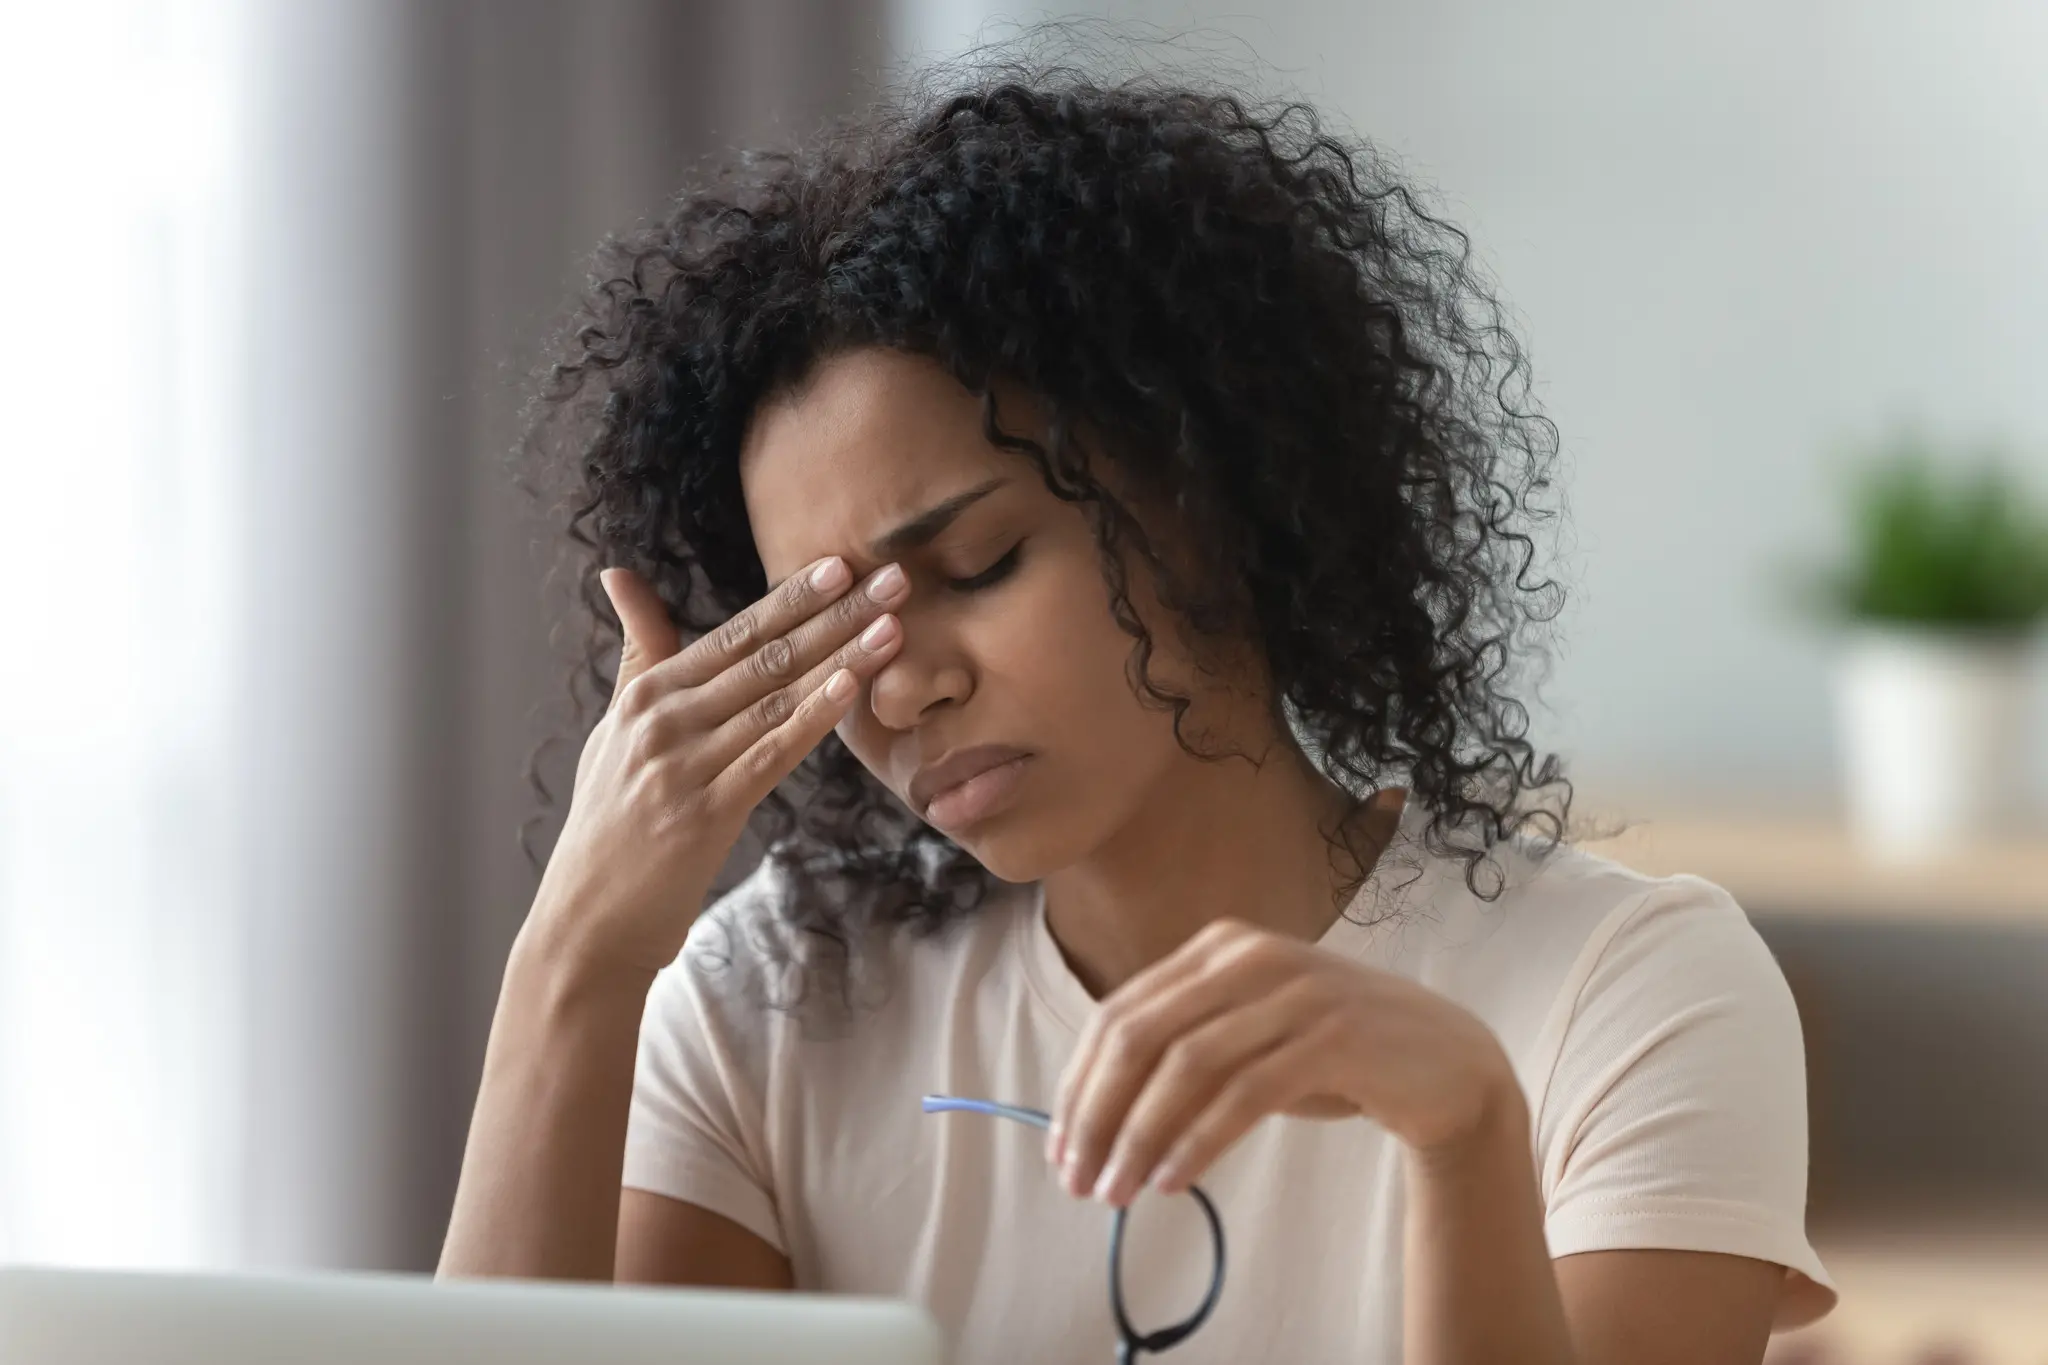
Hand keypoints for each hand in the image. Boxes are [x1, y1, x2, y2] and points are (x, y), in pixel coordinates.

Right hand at [523, 556, 910, 979]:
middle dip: (835, 613)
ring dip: (841, 657)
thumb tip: (618, 574)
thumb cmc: (609, 822)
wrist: (588, 921)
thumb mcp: (614, 728)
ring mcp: (684, 765)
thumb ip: (637, 653)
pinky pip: (771, 755)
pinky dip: (812, 718)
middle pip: (765, 655)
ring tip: (893, 625)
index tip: (842, 562)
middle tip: (892, 576)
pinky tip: (851, 689)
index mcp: (648, 695)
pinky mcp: (706, 813)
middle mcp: (663, 720)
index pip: (735, 633)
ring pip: (776, 698)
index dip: (792, 596)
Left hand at [1048, 917, 1518, 1205]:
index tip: (1059, 1147)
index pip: (1119, 1014)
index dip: (1078, 1084)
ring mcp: (1295, 992)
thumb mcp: (1250, 1034)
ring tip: (1117, 1190)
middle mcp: (1250, 955)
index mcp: (1218, 946)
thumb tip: (1095, 1115)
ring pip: (1186, 1065)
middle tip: (1077, 1178)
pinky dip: (1198, 1141)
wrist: (1450, 1062)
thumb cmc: (1334, 1054)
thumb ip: (1184, 1049)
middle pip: (1140, 1036)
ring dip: (1140, 1135)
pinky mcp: (1333, 1036)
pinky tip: (1172, 1179)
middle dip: (1096, 1113)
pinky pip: (1244, 1093)